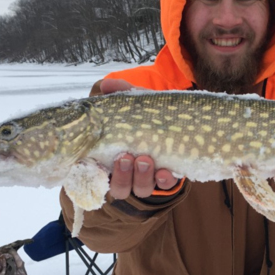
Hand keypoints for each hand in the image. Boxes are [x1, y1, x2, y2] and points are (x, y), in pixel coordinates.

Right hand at [100, 79, 179, 198]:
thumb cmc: (148, 114)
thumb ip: (122, 92)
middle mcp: (129, 174)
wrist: (180, 119)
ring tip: (145, 159)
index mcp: (112, 159)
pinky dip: (164, 180)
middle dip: (122, 176)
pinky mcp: (169, 177)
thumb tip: (106, 84)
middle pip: (119, 189)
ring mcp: (149, 177)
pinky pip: (165, 186)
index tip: (95, 164)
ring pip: (141, 190)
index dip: (93, 175)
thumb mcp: (135, 103)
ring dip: (141, 177)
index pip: (96, 175)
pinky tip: (165, 171)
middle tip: (126, 157)